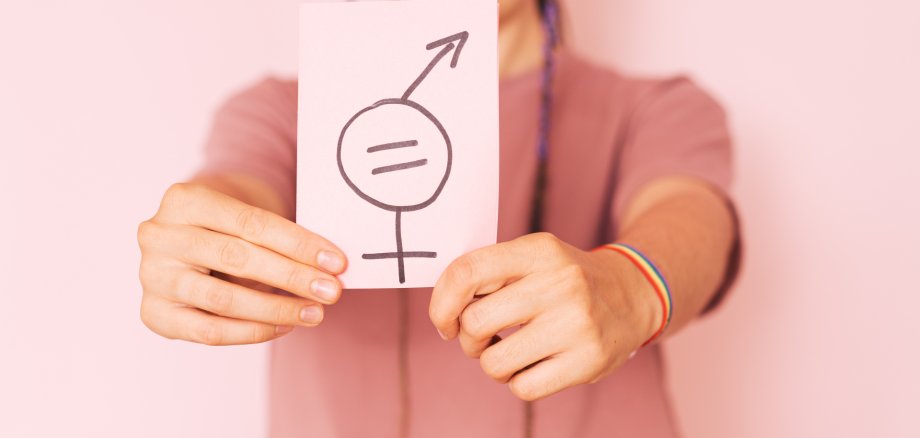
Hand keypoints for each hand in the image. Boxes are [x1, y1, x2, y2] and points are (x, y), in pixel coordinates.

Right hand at [137, 183, 346, 344]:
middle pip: (237, 258)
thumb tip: (327, 269)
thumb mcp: (246, 217)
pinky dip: (251, 331)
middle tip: (332, 291)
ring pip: (223, 299)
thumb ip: (277, 238)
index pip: (251, 223)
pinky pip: (209, 331)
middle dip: (292, 277)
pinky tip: (283, 326)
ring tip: (313, 313)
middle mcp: (159, 235)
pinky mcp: (154, 313)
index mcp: (184, 199)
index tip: (337, 262)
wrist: (187, 239)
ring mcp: (152, 276)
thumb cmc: (227, 226)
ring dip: (276, 309)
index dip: (298, 244)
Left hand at [428, 233, 660, 400]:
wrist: (633, 295)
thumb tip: (442, 308)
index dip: (441, 302)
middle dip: (467, 338)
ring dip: (492, 363)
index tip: (445, 320)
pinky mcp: (588, 361)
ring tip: (510, 352)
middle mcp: (560, 283)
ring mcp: (577, 324)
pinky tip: (534, 365)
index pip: (467, 272)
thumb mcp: (534, 256)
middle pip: (475, 322)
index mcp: (539, 251)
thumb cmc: (565, 279)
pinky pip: (522, 387)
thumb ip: (490, 273)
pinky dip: (518, 381)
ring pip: (494, 362)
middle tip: (482, 338)